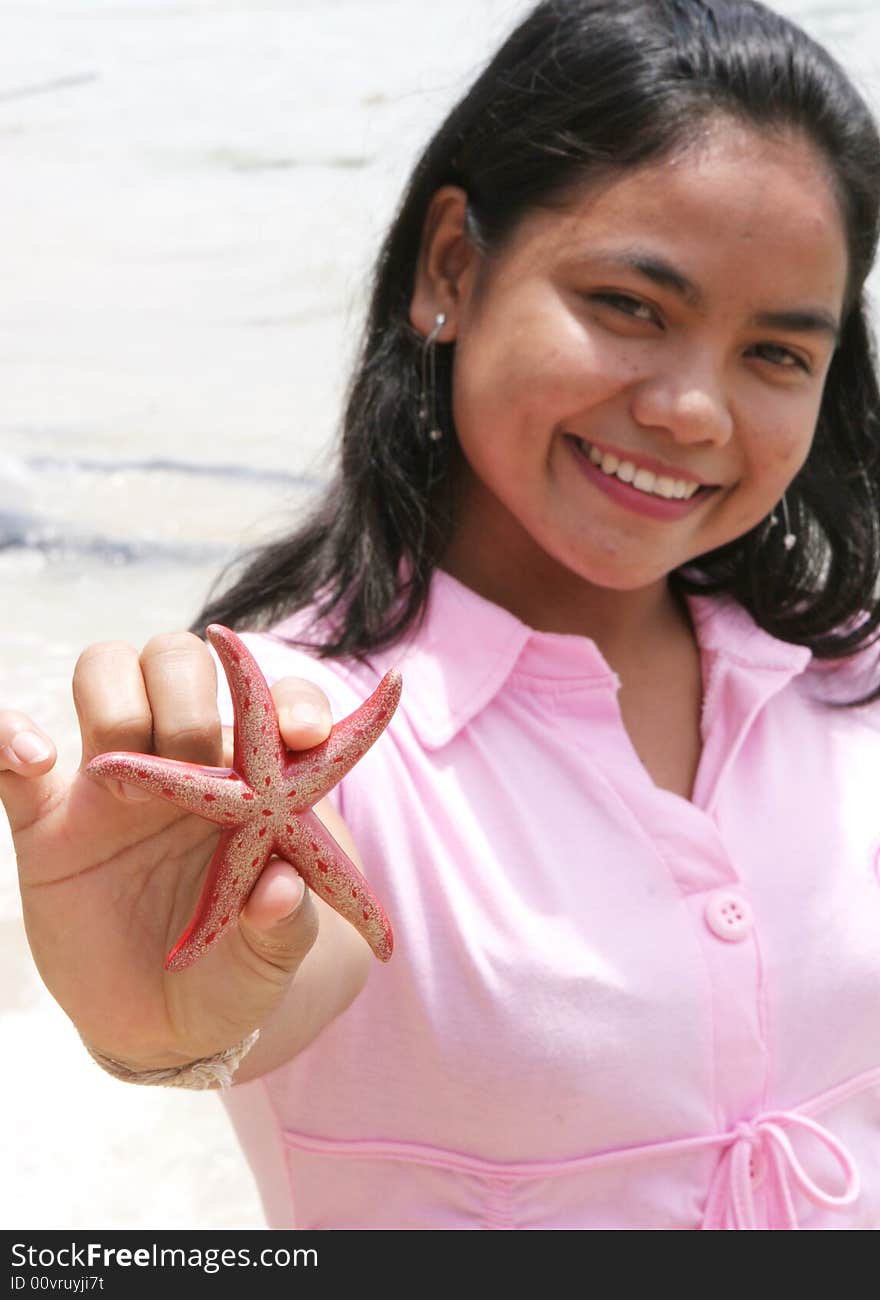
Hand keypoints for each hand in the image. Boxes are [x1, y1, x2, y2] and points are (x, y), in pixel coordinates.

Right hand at [0, 631, 347, 1070]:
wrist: (160, 1025)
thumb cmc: (234, 973)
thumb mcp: (271, 963)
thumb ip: (285, 928)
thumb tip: (279, 887)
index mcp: (252, 779)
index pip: (274, 703)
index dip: (291, 699)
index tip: (301, 733)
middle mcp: (182, 759)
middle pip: (177, 661)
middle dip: (188, 693)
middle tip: (195, 756)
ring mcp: (111, 781)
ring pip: (105, 675)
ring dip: (115, 699)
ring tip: (121, 769)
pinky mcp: (46, 820)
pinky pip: (8, 754)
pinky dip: (9, 735)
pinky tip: (35, 759)